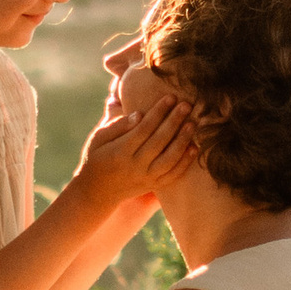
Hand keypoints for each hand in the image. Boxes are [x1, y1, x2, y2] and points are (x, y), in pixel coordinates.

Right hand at [71, 84, 200, 210]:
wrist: (96, 192)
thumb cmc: (96, 157)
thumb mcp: (98, 138)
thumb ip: (117, 126)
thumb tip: (139, 114)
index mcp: (120, 152)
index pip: (143, 129)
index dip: (158, 112)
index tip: (170, 97)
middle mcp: (134, 166)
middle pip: (159, 142)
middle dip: (174, 122)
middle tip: (187, 105)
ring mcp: (145, 178)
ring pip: (169, 159)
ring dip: (182, 141)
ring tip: (193, 123)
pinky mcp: (153, 186)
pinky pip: (172, 175)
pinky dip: (185, 162)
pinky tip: (194, 147)